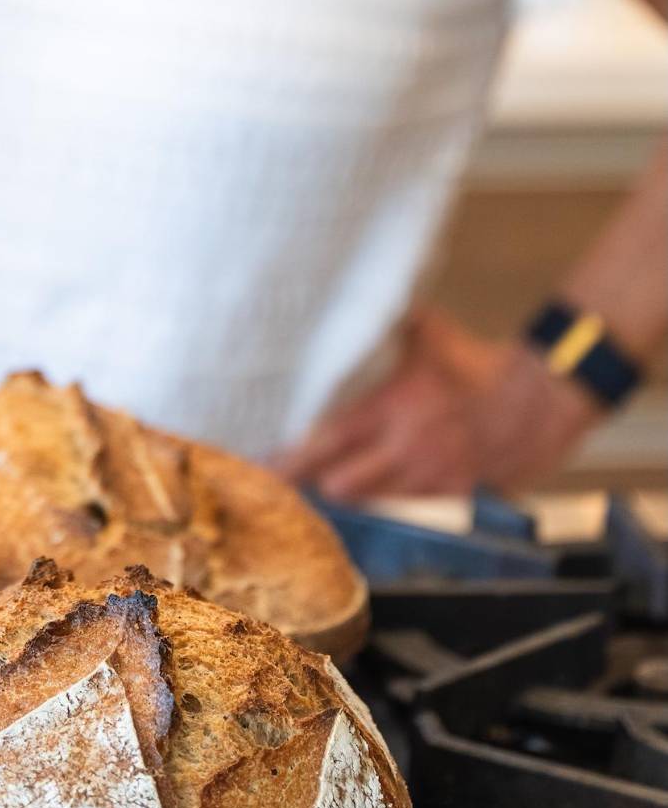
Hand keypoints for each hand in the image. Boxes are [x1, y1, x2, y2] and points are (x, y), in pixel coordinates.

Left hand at [268, 303, 604, 501]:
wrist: (539, 401)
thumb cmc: (479, 365)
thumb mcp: (430, 333)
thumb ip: (391, 321)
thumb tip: (361, 297)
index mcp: (393, 408)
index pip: (329, 442)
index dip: (295, 460)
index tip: (267, 468)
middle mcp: (407, 450)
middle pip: (344, 487)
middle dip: (319, 488)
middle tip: (294, 486)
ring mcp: (432, 480)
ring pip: (376, 505)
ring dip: (354, 501)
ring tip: (328, 498)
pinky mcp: (457, 497)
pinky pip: (412, 511)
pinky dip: (393, 507)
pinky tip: (381, 501)